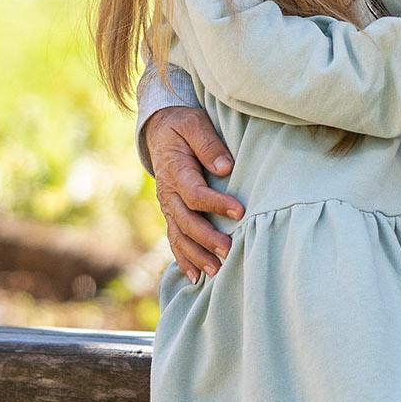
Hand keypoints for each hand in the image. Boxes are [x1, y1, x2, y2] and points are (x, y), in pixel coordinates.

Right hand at [147, 104, 245, 283]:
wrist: (160, 131)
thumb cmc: (182, 125)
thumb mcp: (194, 124)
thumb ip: (208, 144)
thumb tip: (226, 168)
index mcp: (175, 170)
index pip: (195, 192)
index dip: (216, 204)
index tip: (240, 211)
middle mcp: (168, 193)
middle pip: (186, 220)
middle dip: (207, 238)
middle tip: (230, 250)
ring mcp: (168, 206)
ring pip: (179, 236)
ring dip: (197, 255)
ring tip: (216, 272)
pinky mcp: (171, 214)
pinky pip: (175, 240)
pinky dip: (184, 259)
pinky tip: (196, 278)